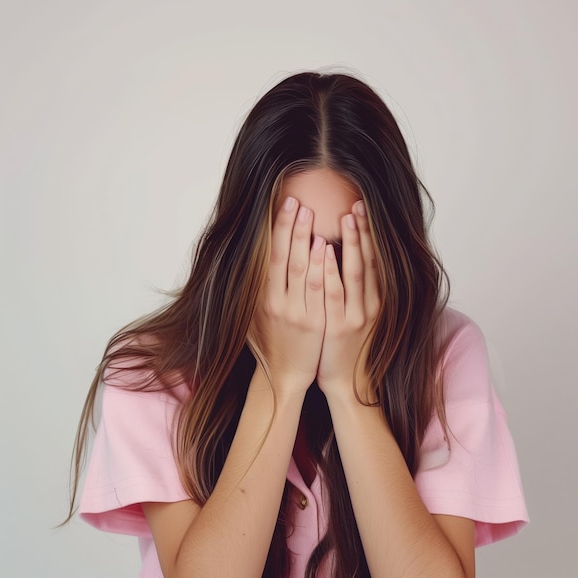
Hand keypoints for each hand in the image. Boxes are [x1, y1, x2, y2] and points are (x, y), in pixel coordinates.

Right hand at [248, 197, 326, 399]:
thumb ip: (252, 289)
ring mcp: (298, 313)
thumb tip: (250, 257)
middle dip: (291, 228)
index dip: (276, 230)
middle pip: (285, 258)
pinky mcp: (317, 323)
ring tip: (311, 215)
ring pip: (303, 271)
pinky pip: (321, 290)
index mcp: (261, 299)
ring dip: (307, 240)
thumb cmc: (270, 343)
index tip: (282, 206)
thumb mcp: (252, 317)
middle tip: (297, 201)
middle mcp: (277, 304)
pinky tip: (327, 247)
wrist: (286, 376)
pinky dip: (323, 267)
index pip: (269, 257)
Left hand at [317, 201, 379, 399]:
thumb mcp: (365, 320)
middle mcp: (371, 306)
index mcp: (378, 302)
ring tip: (347, 215)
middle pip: (370, 260)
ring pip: (355, 271)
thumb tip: (358, 261)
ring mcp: (356, 315)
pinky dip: (330, 268)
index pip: (377, 261)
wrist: (348, 385)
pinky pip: (334, 291)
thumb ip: (365, 293)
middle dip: (365, 231)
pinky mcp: (339, 326)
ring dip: (352, 242)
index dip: (372, 235)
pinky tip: (325, 248)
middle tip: (360, 203)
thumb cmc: (350, 349)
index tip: (364, 210)